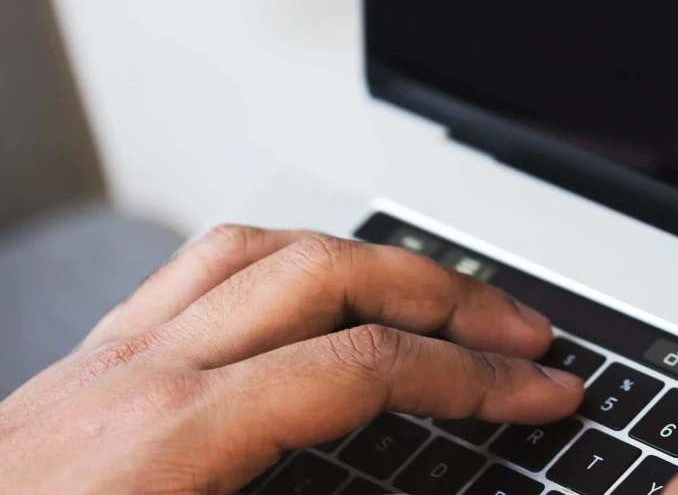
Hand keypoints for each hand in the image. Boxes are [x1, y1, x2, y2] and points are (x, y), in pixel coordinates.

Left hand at [0, 225, 584, 493]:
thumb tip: (413, 473)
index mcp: (172, 442)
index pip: (367, 371)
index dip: (476, 377)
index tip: (543, 392)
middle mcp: (143, 374)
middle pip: (333, 278)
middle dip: (451, 297)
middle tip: (524, 332)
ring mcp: (111, 355)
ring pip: (269, 248)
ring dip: (373, 260)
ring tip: (442, 292)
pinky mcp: (90, 361)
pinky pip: (202, 267)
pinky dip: (287, 257)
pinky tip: (318, 284)